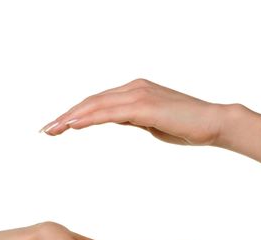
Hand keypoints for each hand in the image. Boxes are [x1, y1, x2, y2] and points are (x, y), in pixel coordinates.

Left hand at [40, 78, 240, 145]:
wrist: (214, 123)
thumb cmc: (186, 126)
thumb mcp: (151, 122)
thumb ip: (132, 118)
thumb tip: (115, 118)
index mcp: (134, 91)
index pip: (98, 101)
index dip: (76, 113)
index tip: (59, 126)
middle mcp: (133, 88)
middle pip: (91, 101)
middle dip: (66, 115)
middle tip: (46, 130)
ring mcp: (139, 94)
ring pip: (96, 104)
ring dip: (71, 117)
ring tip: (52, 129)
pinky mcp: (145, 106)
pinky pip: (110, 112)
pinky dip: (89, 118)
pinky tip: (73, 125)